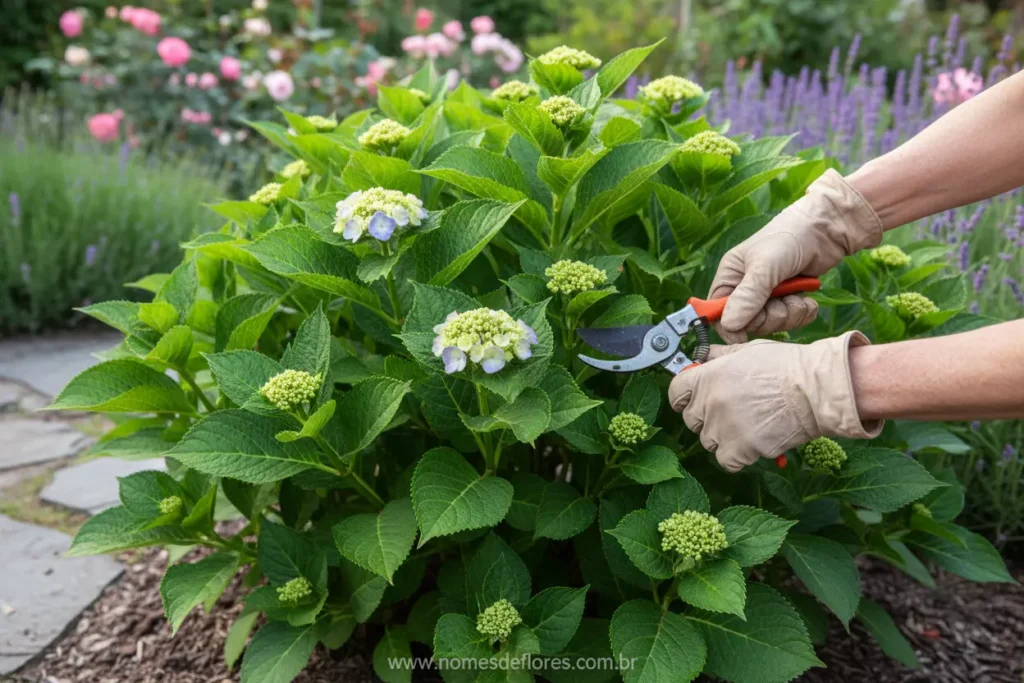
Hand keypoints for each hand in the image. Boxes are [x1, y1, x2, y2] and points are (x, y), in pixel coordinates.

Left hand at [667, 332, 882, 471]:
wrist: (815, 390)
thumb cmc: (787, 366)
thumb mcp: (747, 351)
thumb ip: (719, 356)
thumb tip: (702, 357)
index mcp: (708, 376)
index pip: (675, 392)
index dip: (684, 397)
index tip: (692, 399)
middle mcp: (709, 402)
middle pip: (690, 420)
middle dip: (706, 417)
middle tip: (731, 413)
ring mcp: (723, 427)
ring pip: (708, 441)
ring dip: (723, 437)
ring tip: (748, 426)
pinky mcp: (740, 449)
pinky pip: (726, 461)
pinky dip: (737, 457)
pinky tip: (753, 443)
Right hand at [711, 169, 882, 342]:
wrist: (826, 229)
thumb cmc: (788, 238)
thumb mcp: (764, 266)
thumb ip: (747, 296)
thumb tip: (728, 325)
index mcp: (730, 277)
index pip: (718, 311)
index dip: (729, 326)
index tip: (744, 335)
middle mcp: (745, 289)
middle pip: (748, 323)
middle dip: (770, 318)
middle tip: (784, 302)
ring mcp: (768, 296)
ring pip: (772, 324)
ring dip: (789, 314)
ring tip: (799, 296)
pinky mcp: (789, 300)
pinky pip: (792, 321)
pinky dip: (802, 313)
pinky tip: (808, 299)